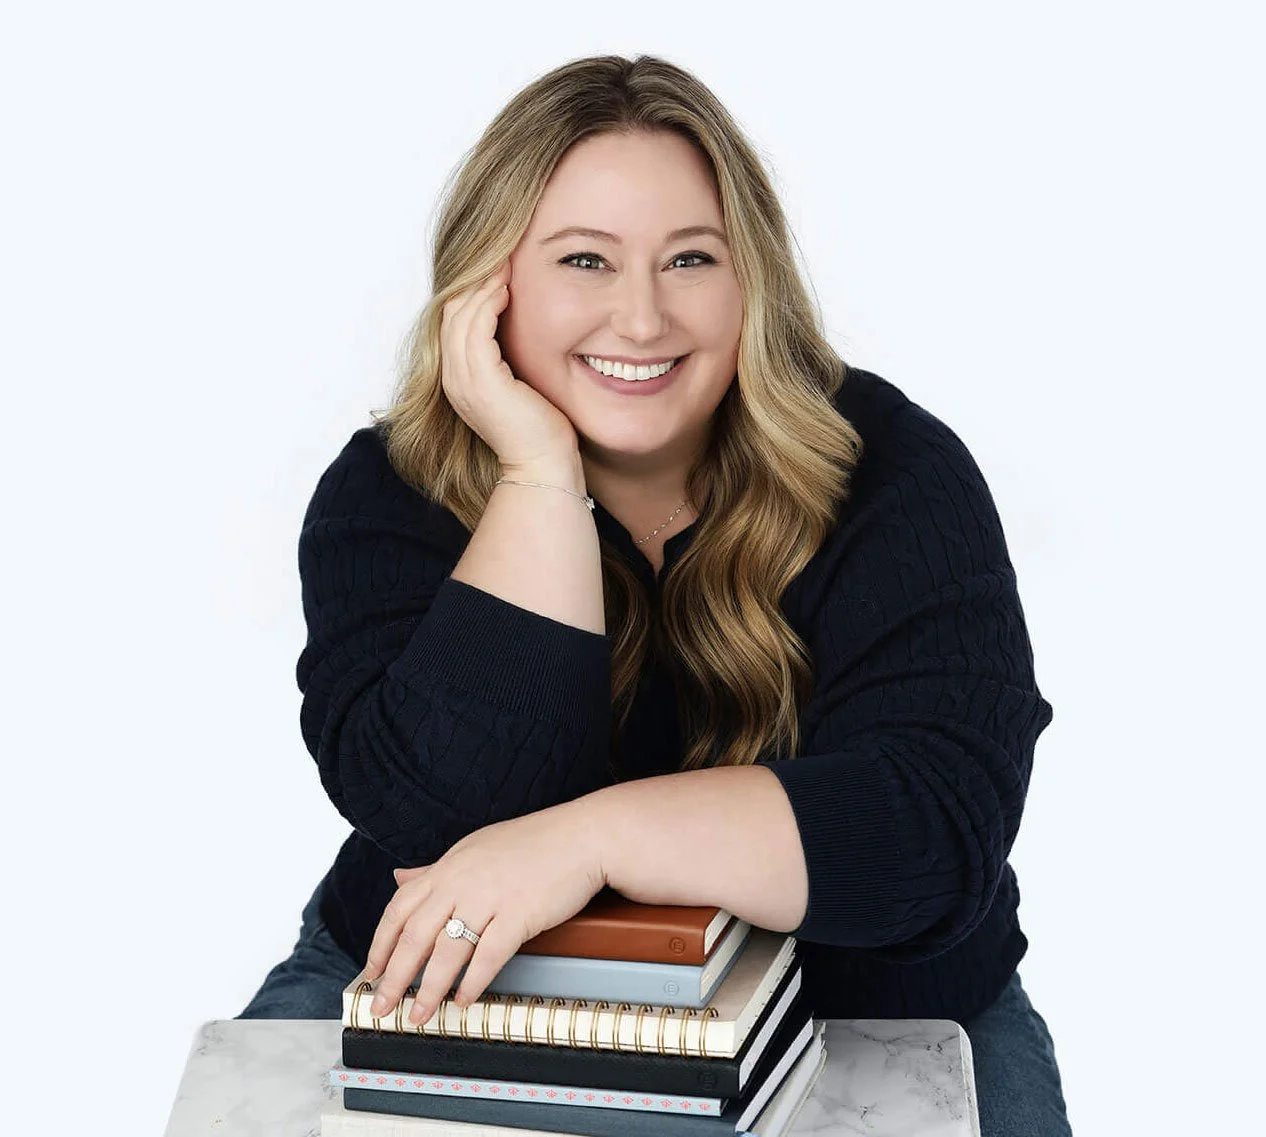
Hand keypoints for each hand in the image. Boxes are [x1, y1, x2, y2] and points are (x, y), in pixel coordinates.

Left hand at [363, 798, 607, 1024]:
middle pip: (416, 935)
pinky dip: (472, 982)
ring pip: (447, 951)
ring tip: (420, 1015)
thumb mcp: (474, 848)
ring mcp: (491, 897)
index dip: (381, 943)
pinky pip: (489, 956)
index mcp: (449, 867)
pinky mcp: (519, 913)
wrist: (581, 836)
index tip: (371, 971)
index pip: (400, 908)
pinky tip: (464, 1000)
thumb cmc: (532, 844)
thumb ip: (435, 869)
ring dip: (429, 989)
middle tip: (382, 1005)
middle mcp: (463, 881)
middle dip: (394, 977)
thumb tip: (400, 878)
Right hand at [440, 260, 579, 469]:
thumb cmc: (540, 430)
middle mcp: (453, 379)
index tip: (498, 270)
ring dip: (482, 286)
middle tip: (500, 257)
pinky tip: (507, 290)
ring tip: (504, 266)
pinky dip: (489, 304)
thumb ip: (510, 359)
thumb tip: (521, 328)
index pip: (453, 322)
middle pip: (449, 313)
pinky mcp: (481, 381)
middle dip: (473, 282)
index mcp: (460, 379)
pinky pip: (476, 329)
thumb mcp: (520, 385)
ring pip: (460, 316)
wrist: (544, 466)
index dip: (472, 293)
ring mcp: (463, 381)